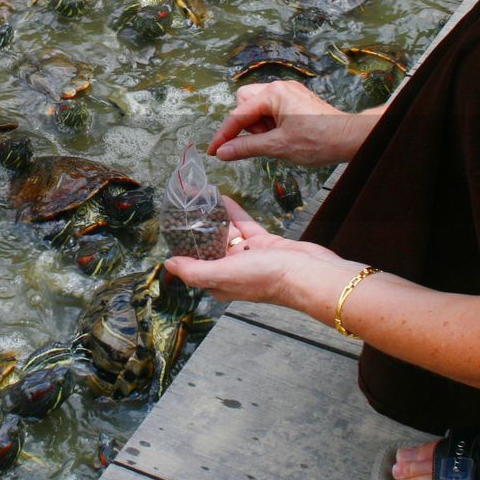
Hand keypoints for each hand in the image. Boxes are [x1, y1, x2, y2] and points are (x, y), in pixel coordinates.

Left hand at [165, 196, 344, 305]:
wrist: (310, 273)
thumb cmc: (267, 277)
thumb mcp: (224, 274)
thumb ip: (196, 271)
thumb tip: (170, 264)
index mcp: (220, 282)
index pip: (195, 265)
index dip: (183, 249)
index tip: (172, 228)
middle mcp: (233, 270)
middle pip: (209, 246)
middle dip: (196, 228)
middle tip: (183, 207)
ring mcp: (249, 256)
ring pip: (226, 233)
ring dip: (214, 216)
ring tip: (199, 198)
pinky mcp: (264, 243)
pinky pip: (244, 225)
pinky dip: (234, 212)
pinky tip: (222, 197)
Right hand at [207, 81, 379, 166]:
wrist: (350, 138)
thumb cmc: (319, 140)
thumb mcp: (278, 146)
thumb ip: (246, 147)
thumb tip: (223, 152)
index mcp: (273, 94)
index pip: (238, 115)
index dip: (224, 135)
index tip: (214, 151)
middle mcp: (279, 87)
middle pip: (244, 102)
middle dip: (246, 123)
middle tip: (262, 140)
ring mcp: (289, 92)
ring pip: (257, 106)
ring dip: (258, 125)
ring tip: (276, 140)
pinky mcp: (296, 100)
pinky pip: (271, 109)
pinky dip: (270, 123)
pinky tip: (283, 136)